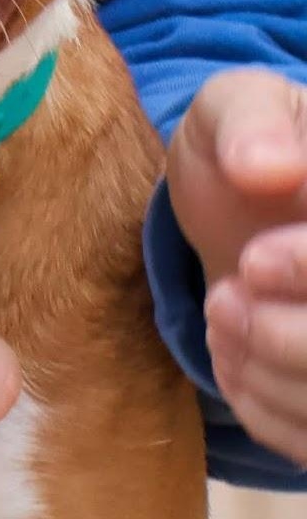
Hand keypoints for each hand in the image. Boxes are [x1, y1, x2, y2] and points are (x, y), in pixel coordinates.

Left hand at [167, 69, 306, 462]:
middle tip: (227, 300)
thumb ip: (251, 120)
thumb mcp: (235, 105)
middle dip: (294, 338)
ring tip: (225, 321)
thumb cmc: (241, 142)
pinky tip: (234, 360)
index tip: (252, 262)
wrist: (234, 194)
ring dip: (277, 375)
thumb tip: (267, 166)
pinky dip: (272, 413)